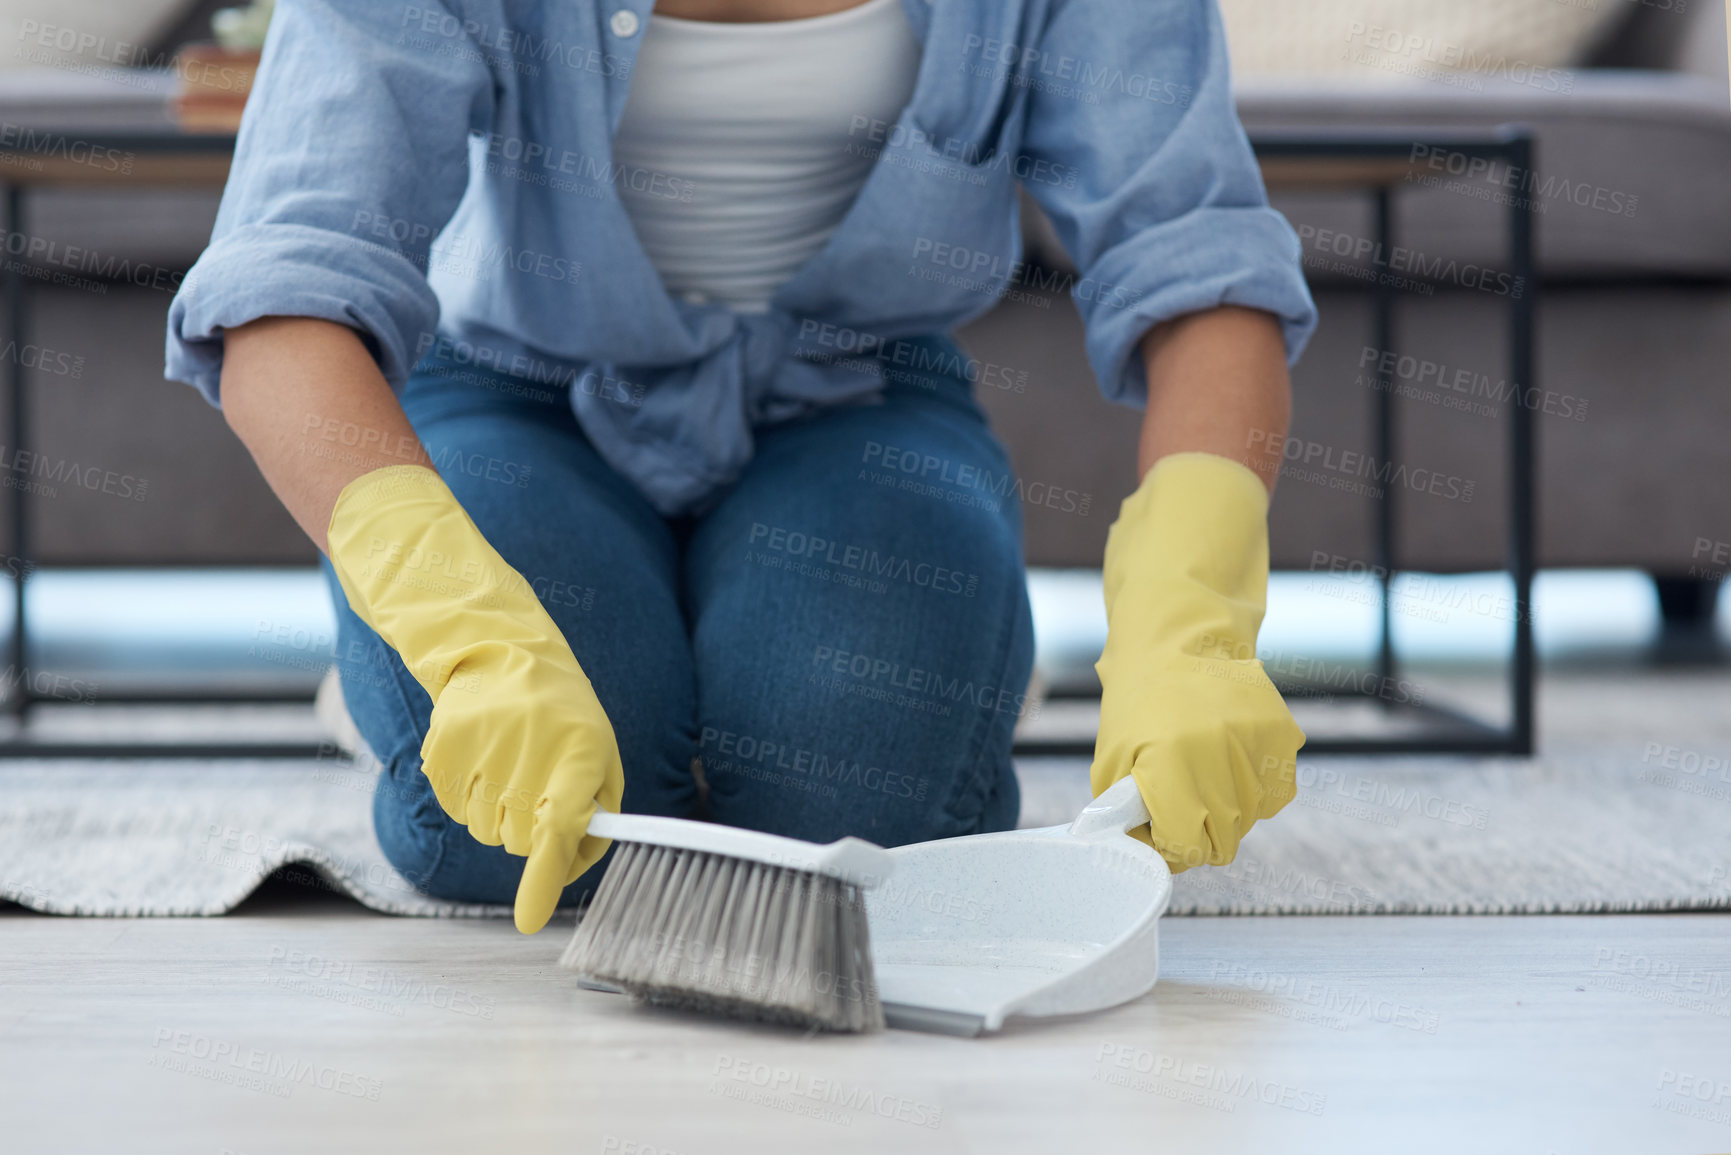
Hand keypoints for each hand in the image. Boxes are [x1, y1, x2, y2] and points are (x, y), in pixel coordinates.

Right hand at [326, 466, 623, 930]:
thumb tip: (576, 861)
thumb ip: (596, 806)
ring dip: (496, 814)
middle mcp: (530, 753)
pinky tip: (482, 762)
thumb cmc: (562, 711)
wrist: (499, 647)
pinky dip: (466, 797)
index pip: (559, 830)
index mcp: (579, 754)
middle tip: (533, 794)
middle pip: (517, 840)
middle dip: (527, 830)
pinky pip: (453, 807)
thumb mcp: (597, 750)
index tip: (529, 922)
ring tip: (509, 768)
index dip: (543, 879)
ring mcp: (483, 751)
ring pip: (483, 829)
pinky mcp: (445, 749)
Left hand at [1090, 453, 1302, 872]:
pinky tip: (1231, 759)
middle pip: (1223, 841)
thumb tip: (1140, 856)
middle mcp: (1220, 758)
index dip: (1169, 846)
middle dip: (1199, 832)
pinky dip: (1257, 787)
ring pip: (1253, 819)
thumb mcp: (1115, 757)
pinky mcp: (1283, 735)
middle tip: (1181, 802)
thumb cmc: (1140, 698)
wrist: (1183, 632)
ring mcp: (1257, 746)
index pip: (1184, 848)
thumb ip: (1127, 812)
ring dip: (1230, 808)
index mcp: (1172, 765)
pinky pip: (1277, 793)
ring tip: (1203, 768)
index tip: (1160, 830)